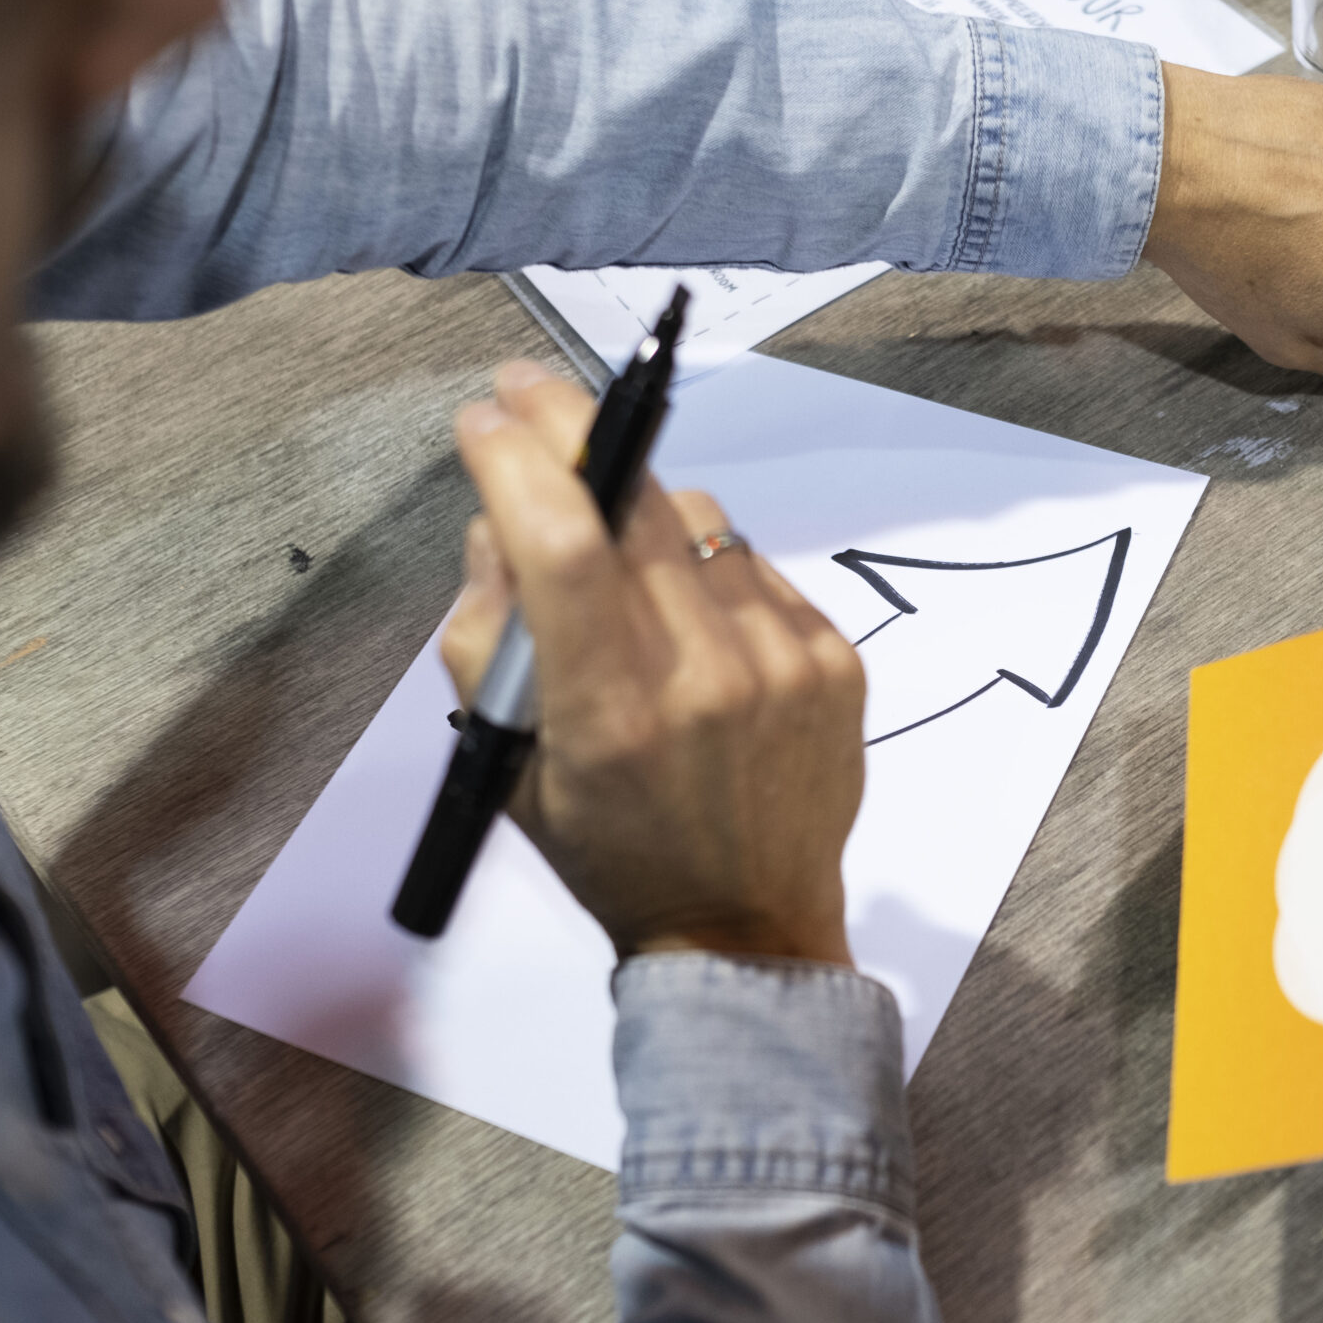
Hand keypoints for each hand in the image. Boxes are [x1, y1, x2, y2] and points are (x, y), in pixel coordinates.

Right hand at [440, 362, 866, 965]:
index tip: (487, 415)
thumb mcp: (510, 760)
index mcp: (613, 714)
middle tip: (530, 393)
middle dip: (572, 430)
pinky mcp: (835, 660)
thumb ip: (490, 634)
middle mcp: (708, 679)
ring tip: (615, 547)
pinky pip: (754, 566)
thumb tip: (504, 516)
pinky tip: (689, 613)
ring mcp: (785, 664)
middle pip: (636, 505)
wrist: (745, 929)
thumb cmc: (611, 851)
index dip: (520, 461)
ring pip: (697, 521)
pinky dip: (707, 568)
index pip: (563, 545)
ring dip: (641, 510)